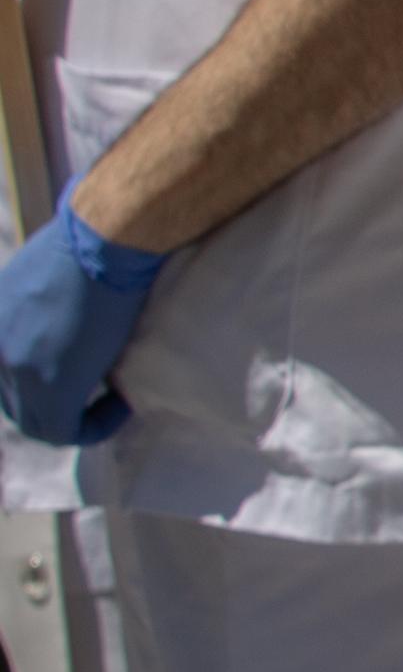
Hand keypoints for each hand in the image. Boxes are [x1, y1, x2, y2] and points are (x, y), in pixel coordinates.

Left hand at [0, 208, 166, 444]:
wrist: (106, 240)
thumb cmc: (91, 242)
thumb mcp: (48, 273)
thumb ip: (41, 306)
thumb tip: (67, 323)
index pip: (3, 372)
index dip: (39, 382)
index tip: (84, 371)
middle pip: (14, 402)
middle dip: (55, 405)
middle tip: (96, 393)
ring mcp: (17, 371)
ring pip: (37, 422)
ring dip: (76, 419)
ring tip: (112, 400)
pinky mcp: (52, 388)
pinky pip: (66, 431)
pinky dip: (95, 426)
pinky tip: (122, 404)